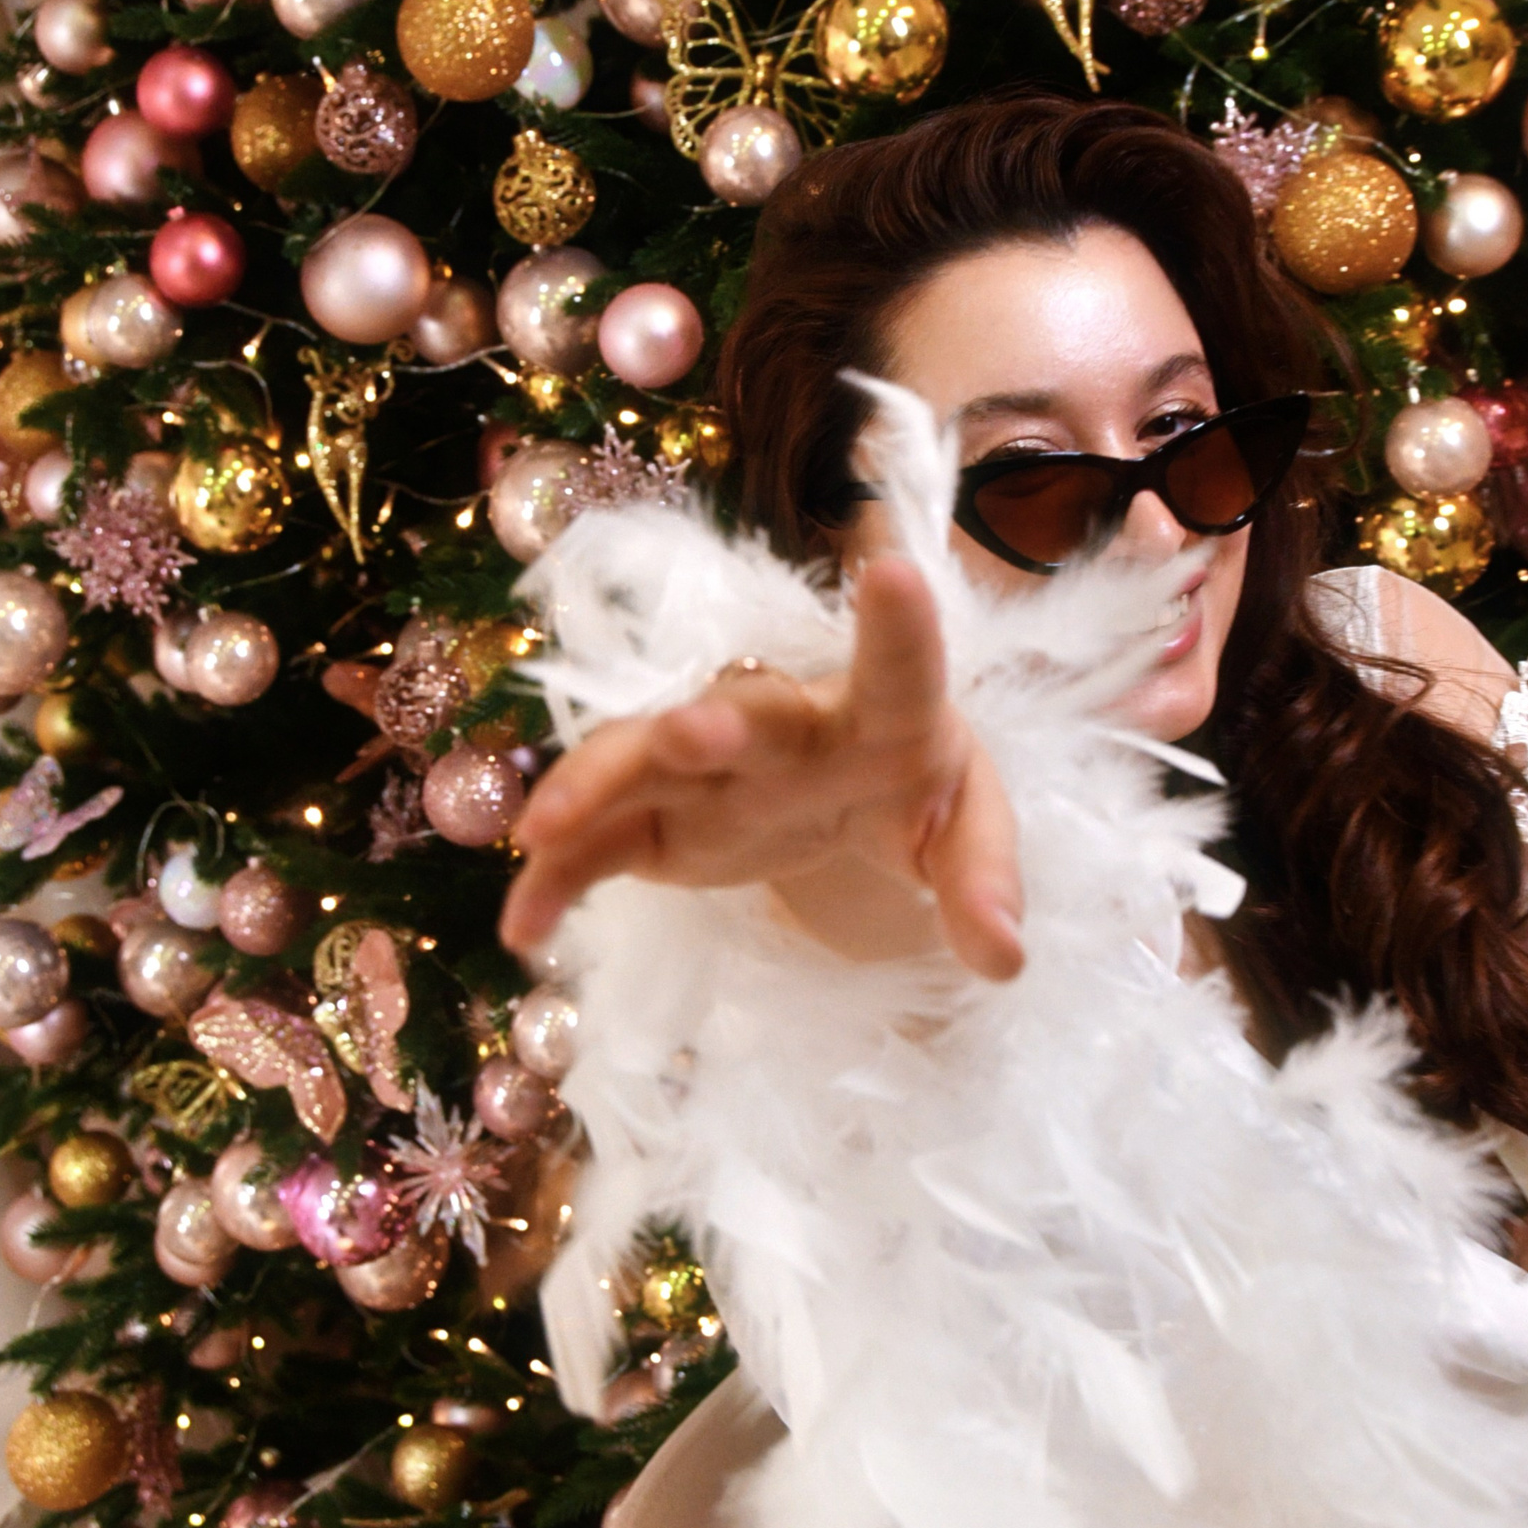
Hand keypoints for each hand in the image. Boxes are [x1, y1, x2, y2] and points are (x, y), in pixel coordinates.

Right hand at [500, 555, 1023, 980]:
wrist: (844, 798)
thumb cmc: (911, 791)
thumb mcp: (963, 830)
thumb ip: (983, 882)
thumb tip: (1004, 954)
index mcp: (883, 715)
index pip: (900, 669)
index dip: (899, 626)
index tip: (894, 573)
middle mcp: (785, 725)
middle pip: (745, 714)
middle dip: (714, 724)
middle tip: (690, 735)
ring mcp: (708, 769)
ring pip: (642, 764)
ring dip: (597, 785)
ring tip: (547, 826)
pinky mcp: (657, 822)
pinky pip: (598, 847)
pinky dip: (558, 882)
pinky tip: (523, 928)